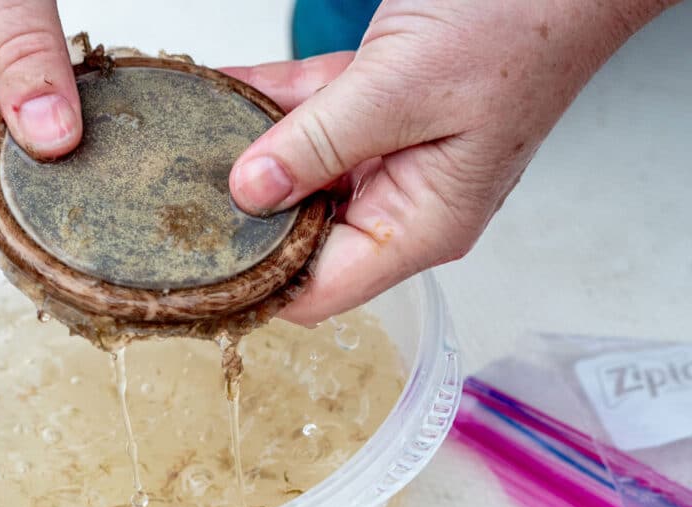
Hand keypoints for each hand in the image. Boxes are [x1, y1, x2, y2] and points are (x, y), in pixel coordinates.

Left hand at [225, 0, 674, 324]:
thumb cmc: (520, 26)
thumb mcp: (405, 89)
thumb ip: (320, 142)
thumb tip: (251, 191)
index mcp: (422, 224)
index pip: (320, 291)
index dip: (258, 284)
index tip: (198, 262)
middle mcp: (402, 200)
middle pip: (299, 234)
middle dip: (242, 212)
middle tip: (175, 193)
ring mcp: (387, 156)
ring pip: (296, 171)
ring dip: (247, 149)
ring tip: (188, 136)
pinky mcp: (376, 111)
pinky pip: (308, 117)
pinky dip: (268, 102)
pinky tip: (223, 90)